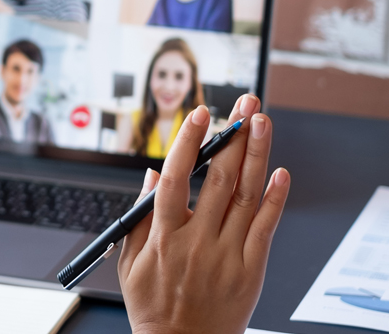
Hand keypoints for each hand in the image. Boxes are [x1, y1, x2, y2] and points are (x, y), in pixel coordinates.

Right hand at [118, 95, 289, 333]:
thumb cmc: (152, 304)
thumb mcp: (129, 260)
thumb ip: (140, 215)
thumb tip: (151, 174)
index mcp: (163, 236)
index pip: (176, 178)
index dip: (188, 143)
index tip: (201, 114)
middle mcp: (197, 241)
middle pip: (218, 179)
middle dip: (233, 136)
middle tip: (244, 105)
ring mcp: (227, 255)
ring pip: (245, 196)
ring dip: (255, 155)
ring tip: (262, 123)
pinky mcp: (250, 270)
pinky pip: (265, 228)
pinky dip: (274, 199)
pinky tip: (279, 172)